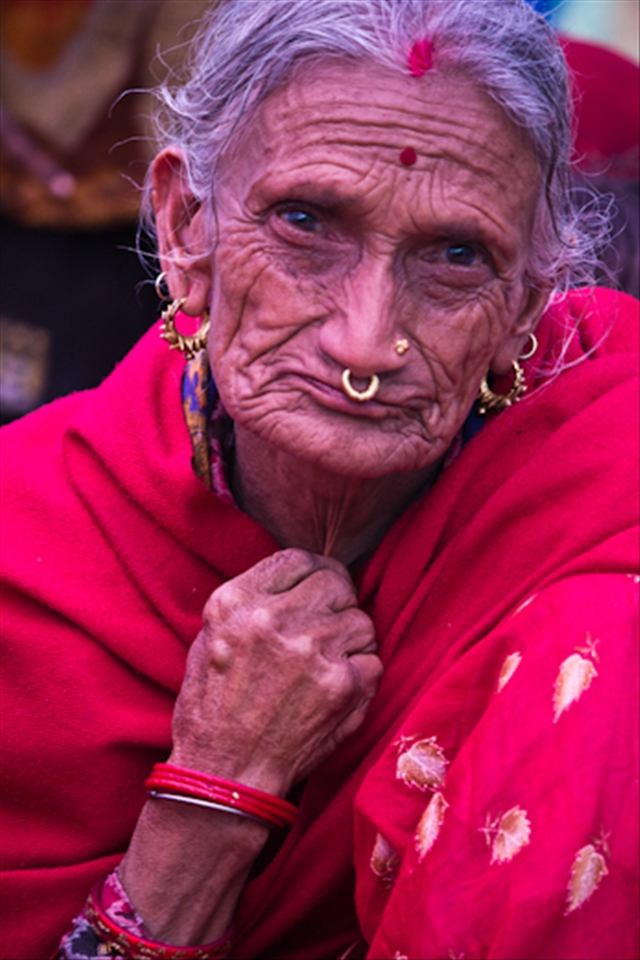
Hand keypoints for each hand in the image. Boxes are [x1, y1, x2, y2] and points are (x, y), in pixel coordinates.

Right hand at [170, 548, 381, 794]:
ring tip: (325, 666)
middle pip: (336, 581)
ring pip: (361, 620)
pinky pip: (373, 660)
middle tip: (327, 627)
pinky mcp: (343, 684)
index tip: (318, 589)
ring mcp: (312, 650)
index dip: (314, 573)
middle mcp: (274, 619)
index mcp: (236, 602)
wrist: (225, 775)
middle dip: (337, 602)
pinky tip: (335, 691)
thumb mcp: (211, 637)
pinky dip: (361, 675)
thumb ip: (253, 600)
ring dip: (350, 641)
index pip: (298, 558)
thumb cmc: (214, 708)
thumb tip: (301, 579)